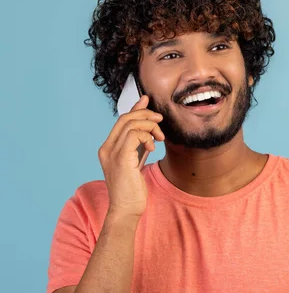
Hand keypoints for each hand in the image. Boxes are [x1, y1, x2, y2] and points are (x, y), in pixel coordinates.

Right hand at [97, 95, 164, 217]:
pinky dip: (147, 136)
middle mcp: (106, 148)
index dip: (136, 108)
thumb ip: (140, 142)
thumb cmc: (133, 188)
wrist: (127, 209)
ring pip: (131, 124)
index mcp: (108, 147)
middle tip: (161, 120)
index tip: (148, 100)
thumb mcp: (137, 159)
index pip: (122, 121)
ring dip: (150, 126)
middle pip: (125, 118)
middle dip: (146, 114)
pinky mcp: (121, 159)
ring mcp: (111, 153)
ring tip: (159, 138)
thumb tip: (148, 125)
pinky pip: (133, 135)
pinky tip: (153, 147)